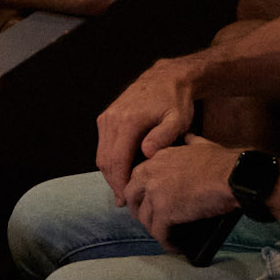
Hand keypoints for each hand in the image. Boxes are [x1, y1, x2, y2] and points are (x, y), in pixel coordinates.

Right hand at [95, 61, 197, 202]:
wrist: (166, 78)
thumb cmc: (175, 101)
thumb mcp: (178, 119)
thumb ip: (163, 136)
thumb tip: (146, 152)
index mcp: (128, 121)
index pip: (117, 160)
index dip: (120, 183)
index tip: (127, 200)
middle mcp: (111, 119)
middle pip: (105, 160)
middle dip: (113, 183)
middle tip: (125, 201)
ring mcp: (106, 118)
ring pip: (101, 154)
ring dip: (110, 173)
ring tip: (124, 189)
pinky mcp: (106, 118)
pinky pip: (103, 146)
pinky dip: (110, 161)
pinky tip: (123, 171)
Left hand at [121, 135, 238, 248]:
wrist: (233, 177)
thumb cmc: (222, 162)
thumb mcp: (200, 143)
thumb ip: (188, 141)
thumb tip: (188, 137)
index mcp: (156, 158)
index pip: (136, 177)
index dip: (140, 192)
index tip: (147, 201)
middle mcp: (150, 174)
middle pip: (131, 197)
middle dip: (138, 210)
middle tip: (150, 220)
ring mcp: (155, 193)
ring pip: (144, 217)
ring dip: (153, 228)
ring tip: (164, 235)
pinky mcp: (165, 212)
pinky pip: (159, 232)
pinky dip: (166, 241)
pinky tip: (174, 246)